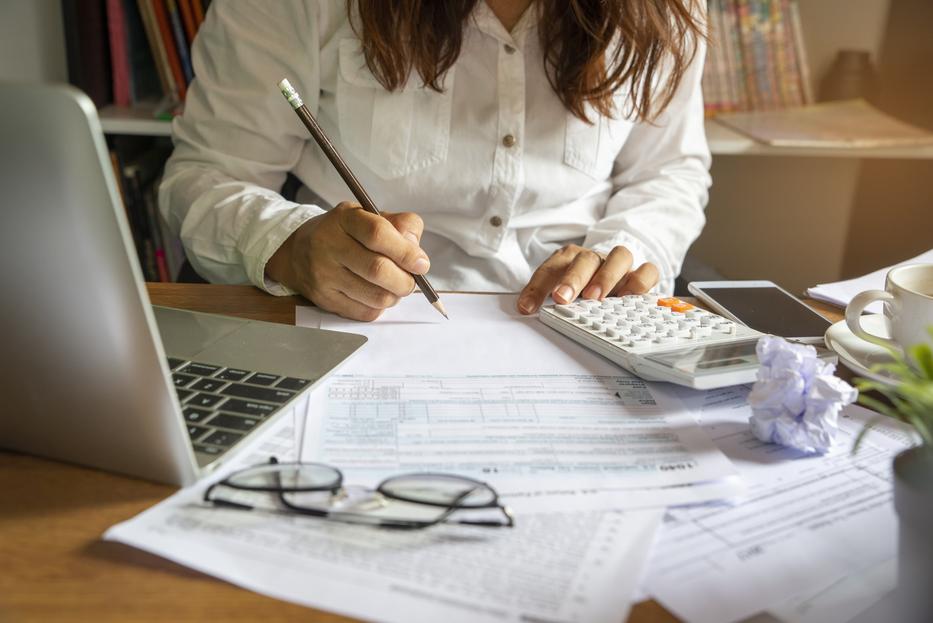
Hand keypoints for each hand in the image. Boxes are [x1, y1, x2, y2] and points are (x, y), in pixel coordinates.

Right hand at [266, 202, 429, 320]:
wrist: (300, 252)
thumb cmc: (347, 233)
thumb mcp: (372, 217)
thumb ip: (401, 226)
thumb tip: (417, 255)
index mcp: (344, 218)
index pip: (378, 234)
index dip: (406, 252)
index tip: (422, 264)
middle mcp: (329, 245)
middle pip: (378, 270)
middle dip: (405, 280)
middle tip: (411, 280)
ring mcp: (324, 274)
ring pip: (376, 296)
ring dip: (395, 295)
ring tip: (394, 286)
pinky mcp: (324, 299)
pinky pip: (365, 313)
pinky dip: (380, 307)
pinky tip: (376, 294)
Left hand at [517, 244, 658, 313]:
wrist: (612, 273)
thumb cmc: (582, 285)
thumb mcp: (559, 290)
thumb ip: (545, 298)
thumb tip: (526, 310)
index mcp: (569, 258)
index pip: (550, 268)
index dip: (537, 287)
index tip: (527, 307)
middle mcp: (595, 258)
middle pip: (585, 259)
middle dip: (573, 278)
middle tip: (562, 297)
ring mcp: (619, 264)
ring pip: (620, 256)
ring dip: (606, 276)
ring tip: (596, 297)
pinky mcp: (641, 273)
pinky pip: (648, 270)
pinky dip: (640, 282)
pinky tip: (628, 298)